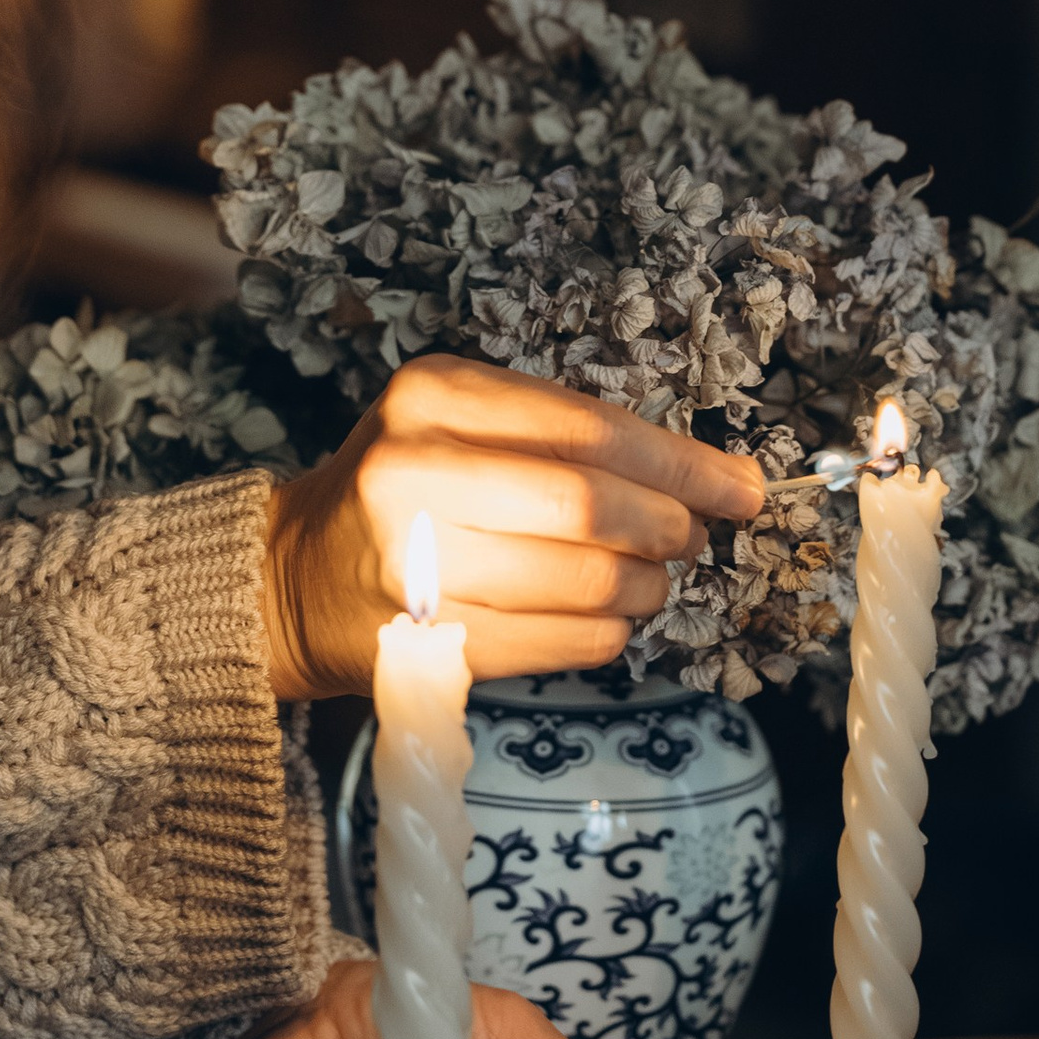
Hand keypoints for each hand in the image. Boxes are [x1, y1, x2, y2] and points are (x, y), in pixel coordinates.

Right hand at [260, 353, 762, 700]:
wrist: (296, 576)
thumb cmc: (406, 487)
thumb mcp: (466, 421)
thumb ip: (573, 435)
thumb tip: (714, 477)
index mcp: (431, 396)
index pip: (588, 428)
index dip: (682, 463)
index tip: (742, 486)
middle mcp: (413, 472)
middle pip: (590, 504)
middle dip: (669, 525)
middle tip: (694, 536)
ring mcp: (415, 564)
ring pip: (585, 581)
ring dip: (647, 587)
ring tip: (651, 580)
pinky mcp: (429, 641)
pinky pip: (562, 642)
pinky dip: (609, 633)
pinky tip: (607, 617)